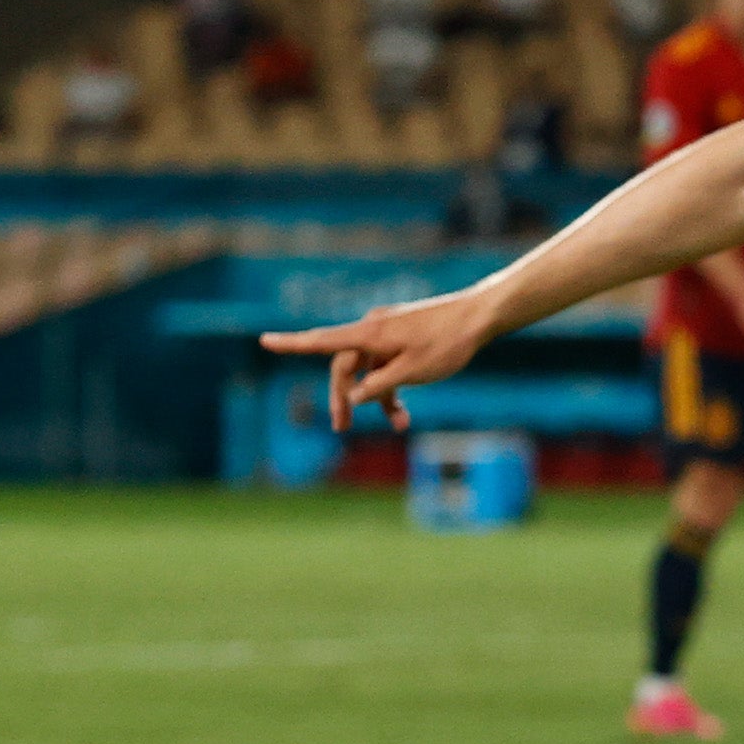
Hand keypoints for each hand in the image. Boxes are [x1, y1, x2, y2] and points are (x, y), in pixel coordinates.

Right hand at [259, 288, 501, 429]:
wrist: (479, 317)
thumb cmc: (447, 343)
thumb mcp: (413, 371)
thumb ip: (380, 386)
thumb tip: (353, 396)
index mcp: (370, 334)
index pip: (322, 341)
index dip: (292, 344)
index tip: (264, 341)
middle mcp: (373, 329)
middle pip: (345, 366)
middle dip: (344, 397)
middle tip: (341, 426)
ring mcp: (388, 333)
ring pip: (370, 369)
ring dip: (378, 398)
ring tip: (399, 425)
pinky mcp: (403, 338)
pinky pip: (387, 364)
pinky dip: (392, 385)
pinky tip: (404, 412)